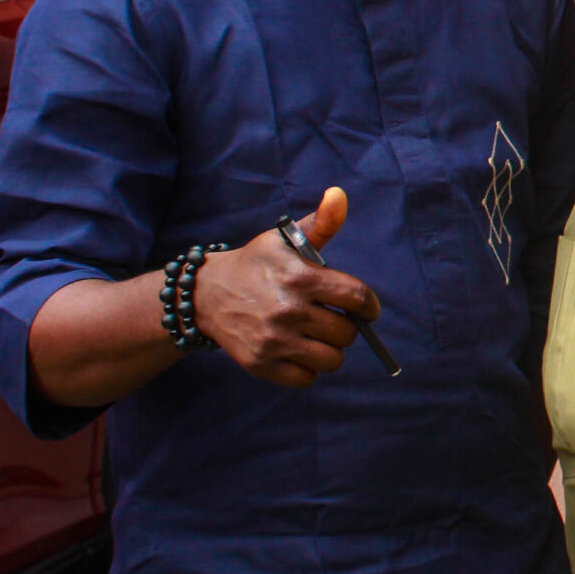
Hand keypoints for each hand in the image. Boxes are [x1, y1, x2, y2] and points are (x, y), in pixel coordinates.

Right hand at [191, 187, 380, 387]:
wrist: (205, 294)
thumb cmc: (256, 265)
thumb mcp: (285, 239)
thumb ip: (320, 223)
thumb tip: (339, 195)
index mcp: (299, 277)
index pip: (356, 298)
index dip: (369, 306)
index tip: (366, 309)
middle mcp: (288, 310)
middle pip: (346, 332)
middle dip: (347, 327)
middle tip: (332, 319)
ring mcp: (274, 341)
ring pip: (331, 359)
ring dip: (330, 349)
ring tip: (317, 336)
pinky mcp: (261, 364)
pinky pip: (307, 378)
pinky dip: (309, 368)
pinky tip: (300, 350)